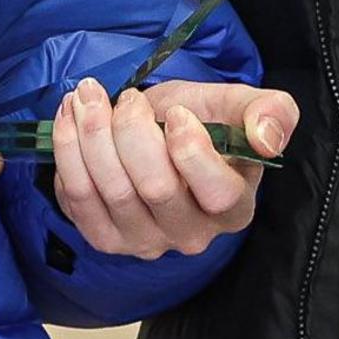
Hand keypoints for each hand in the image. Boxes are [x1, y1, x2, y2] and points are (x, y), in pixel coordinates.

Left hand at [50, 77, 294, 260]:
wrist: (157, 136)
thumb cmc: (203, 121)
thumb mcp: (239, 106)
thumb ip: (271, 112)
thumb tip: (267, 138)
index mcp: (234, 207)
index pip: (217, 193)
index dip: (191, 150)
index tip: (176, 113)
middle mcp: (191, 234)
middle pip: (156, 189)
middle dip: (132, 131)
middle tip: (126, 97)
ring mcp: (145, 242)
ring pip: (111, 191)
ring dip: (91, 135)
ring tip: (87, 96)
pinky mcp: (105, 238)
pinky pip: (77, 198)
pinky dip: (67, 151)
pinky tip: (70, 119)